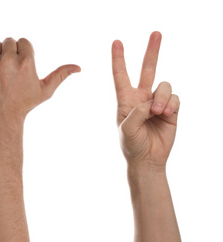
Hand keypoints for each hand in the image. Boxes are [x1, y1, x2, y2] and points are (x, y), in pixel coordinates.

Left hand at [0, 38, 79, 122]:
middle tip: (12, 65)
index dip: (24, 51)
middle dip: (12, 50)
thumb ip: (61, 75)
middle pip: (9, 41)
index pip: (24, 41)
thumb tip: (79, 68)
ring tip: (3, 66)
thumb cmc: (26, 103)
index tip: (23, 62)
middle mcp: (8, 61)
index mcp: (26, 63)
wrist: (2, 116)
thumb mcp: (46, 90)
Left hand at [112, 32, 178, 165]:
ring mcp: (157, 102)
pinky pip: (175, 98)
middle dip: (151, 51)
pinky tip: (166, 115)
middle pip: (147, 69)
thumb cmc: (131, 144)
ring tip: (158, 113)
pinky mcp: (171, 109)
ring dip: (162, 98)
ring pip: (164, 86)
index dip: (118, 59)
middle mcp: (141, 97)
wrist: (147, 159)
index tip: (116, 42)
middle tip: (156, 33)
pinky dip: (171, 105)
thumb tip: (152, 102)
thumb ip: (137, 112)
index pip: (120, 75)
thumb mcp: (127, 128)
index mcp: (125, 99)